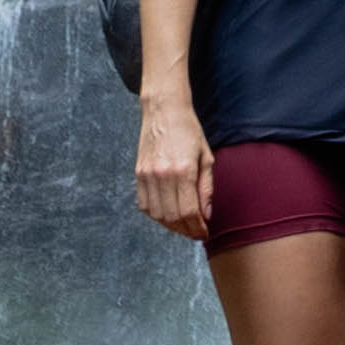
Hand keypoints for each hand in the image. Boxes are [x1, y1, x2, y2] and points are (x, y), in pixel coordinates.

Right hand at [134, 93, 212, 238]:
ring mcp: (147, 175)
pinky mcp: (138, 174)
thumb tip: (207, 215)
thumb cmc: (189, 131)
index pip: (189, 211)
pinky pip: (144, 205)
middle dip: (186, 230)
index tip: (204, 232)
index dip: (198, 227)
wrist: (164, 111)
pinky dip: (156, 215)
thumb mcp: (206, 157)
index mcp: (183, 170)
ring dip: (171, 225)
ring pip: (158, 215)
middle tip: (196, 232)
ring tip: (184, 225)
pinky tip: (168, 214)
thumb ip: (206, 188)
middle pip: (173, 217)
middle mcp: (162, 174)